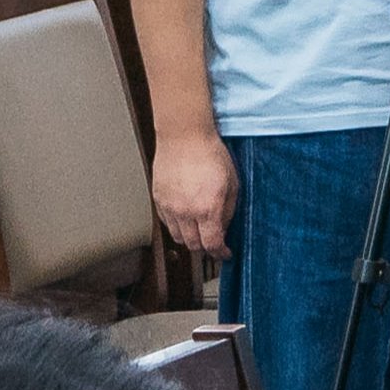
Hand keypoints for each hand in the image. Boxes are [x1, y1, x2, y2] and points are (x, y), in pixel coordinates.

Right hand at [150, 129, 236, 259]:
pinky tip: (185, 217)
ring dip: (189, 238)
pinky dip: (176, 225)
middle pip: (193, 245)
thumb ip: (228, 210)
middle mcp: (185, 211)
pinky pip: (166, 222)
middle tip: (213, 242)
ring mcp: (168, 206)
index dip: (220, 253)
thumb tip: (224, 227)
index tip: (224, 253)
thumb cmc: (210, 154)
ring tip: (199, 230)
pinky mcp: (157, 199)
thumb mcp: (232, 184)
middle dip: (205, 247)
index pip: (211, 244)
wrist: (184, 136)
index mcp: (207, 208)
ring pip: (177, 236)